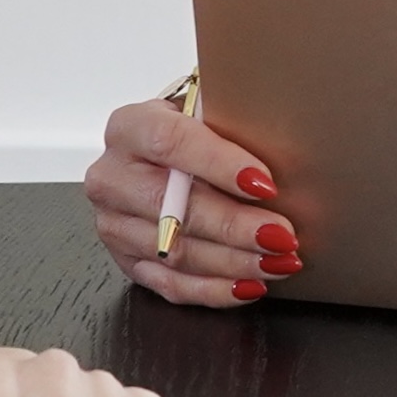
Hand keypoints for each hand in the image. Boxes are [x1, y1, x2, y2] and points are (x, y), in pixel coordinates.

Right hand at [91, 96, 291, 308]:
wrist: (158, 153)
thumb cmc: (194, 129)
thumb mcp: (208, 107)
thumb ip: (232, 119)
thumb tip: (283, 141)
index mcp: (130, 127)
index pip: (171, 143)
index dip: (220, 165)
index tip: (265, 184)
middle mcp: (112, 176)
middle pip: (174, 208)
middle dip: (235, 226)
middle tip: (282, 235)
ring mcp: (114, 223)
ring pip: (175, 252)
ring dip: (233, 262)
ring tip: (279, 261)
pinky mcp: (125, 260)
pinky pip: (170, 284)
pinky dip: (214, 289)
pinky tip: (249, 285)